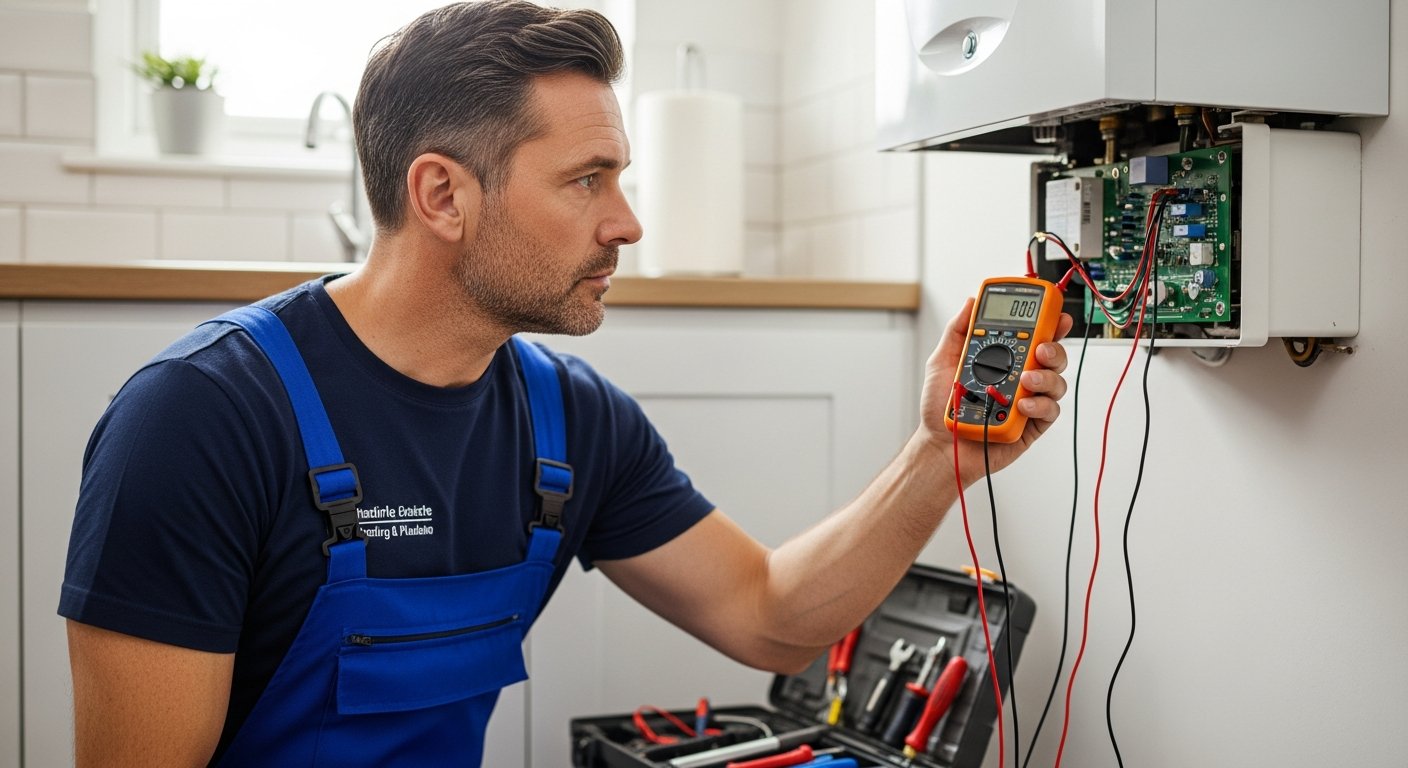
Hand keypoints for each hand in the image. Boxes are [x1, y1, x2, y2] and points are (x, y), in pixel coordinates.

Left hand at [918, 297, 1071, 483]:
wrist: (940, 444)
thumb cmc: (940, 407)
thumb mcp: (942, 361)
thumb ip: (958, 330)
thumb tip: (971, 303)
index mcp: (1003, 359)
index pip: (1032, 335)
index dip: (1047, 322)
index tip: (1054, 313)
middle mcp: (1020, 377)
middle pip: (1052, 355)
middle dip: (1053, 347)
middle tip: (1041, 349)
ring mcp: (1029, 400)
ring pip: (1055, 381)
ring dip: (1045, 377)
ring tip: (1025, 381)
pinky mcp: (1032, 424)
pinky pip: (1050, 410)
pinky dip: (1040, 405)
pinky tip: (1024, 405)